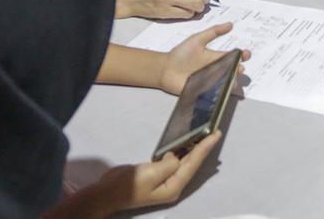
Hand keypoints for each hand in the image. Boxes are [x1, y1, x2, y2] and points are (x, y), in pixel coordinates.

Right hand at [96, 132, 221, 212]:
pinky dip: (181, 151)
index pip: (193, 163)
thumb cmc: (130, 184)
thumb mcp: (151, 174)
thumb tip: (176, 157)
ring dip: (194, 149)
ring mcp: (165, 180)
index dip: (205, 148)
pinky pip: (174, 161)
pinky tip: (185, 144)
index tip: (216, 134)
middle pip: (192, 163)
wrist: (107, 192)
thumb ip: (169, 164)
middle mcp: (173, 185)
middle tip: (214, 132)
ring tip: (205, 135)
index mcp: (174, 186)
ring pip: (185, 162)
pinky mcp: (157, 174)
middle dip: (204, 148)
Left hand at [159, 23, 250, 94]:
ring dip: (231, 82)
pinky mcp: (203, 91)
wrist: (165, 69)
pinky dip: (219, 92)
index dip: (241, 56)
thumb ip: (213, 32)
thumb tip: (230, 24)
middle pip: (232, 71)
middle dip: (238, 70)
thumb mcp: (197, 40)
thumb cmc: (181, 54)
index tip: (246, 54)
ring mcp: (210, 81)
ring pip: (226, 83)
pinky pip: (214, 93)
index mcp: (216, 58)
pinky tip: (221, 89)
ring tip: (231, 80)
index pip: (232, 57)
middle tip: (239, 68)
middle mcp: (215, 70)